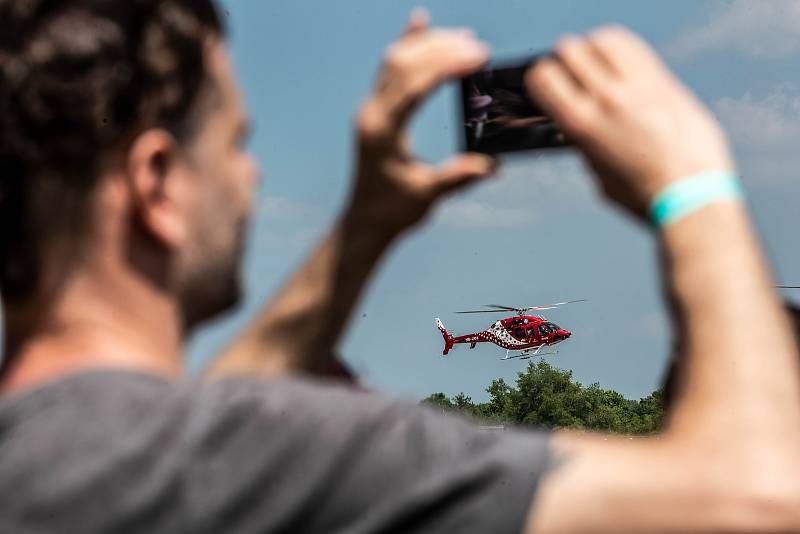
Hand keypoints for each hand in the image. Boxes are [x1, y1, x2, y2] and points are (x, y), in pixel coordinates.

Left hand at [347, 11, 496, 234]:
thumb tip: (493, 164)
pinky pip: (390, 69)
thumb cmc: (393, 211)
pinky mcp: (376, 110)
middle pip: (403, 64)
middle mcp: (371, 113)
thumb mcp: (427, 196)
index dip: (447, 66)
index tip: (478, 56)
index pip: (414, 86)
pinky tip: (420, 22)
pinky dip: (408, 45)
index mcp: (381, 131)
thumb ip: (457, 178)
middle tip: (479, 46)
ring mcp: (371, 109)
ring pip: (396, 60)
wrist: (365, 221)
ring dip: (428, 44)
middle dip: (442, 49)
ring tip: (464, 37)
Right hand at [526, 26, 733, 217]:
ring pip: (604, 39)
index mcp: (581, 124)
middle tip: (572, 72)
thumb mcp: (598, 172)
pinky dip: (623, 50)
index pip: (544, 75)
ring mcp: (638, 86)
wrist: (691, 196)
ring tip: (599, 63)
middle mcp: (607, 99)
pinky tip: (624, 67)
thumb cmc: (645, 194)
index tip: (549, 83)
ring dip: (595, 48)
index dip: (543, 76)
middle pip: (571, 49)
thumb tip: (579, 124)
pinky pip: (636, 48)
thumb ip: (584, 141)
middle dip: (566, 59)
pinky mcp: (665, 82)